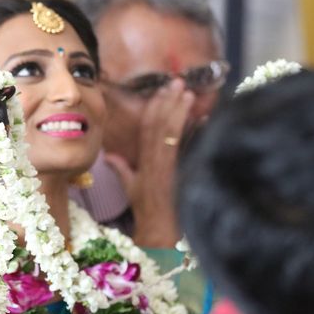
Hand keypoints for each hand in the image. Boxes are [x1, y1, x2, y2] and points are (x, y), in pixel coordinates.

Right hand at [105, 79, 193, 247]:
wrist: (159, 231)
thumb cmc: (146, 210)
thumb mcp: (130, 187)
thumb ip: (121, 168)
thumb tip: (110, 154)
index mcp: (143, 160)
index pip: (147, 127)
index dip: (154, 106)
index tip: (161, 89)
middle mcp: (155, 161)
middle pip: (160, 125)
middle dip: (169, 102)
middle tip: (178, 82)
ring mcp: (170, 167)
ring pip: (173, 134)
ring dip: (181, 112)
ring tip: (190, 94)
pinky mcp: (182, 174)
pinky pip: (189, 150)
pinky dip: (196, 134)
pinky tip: (203, 120)